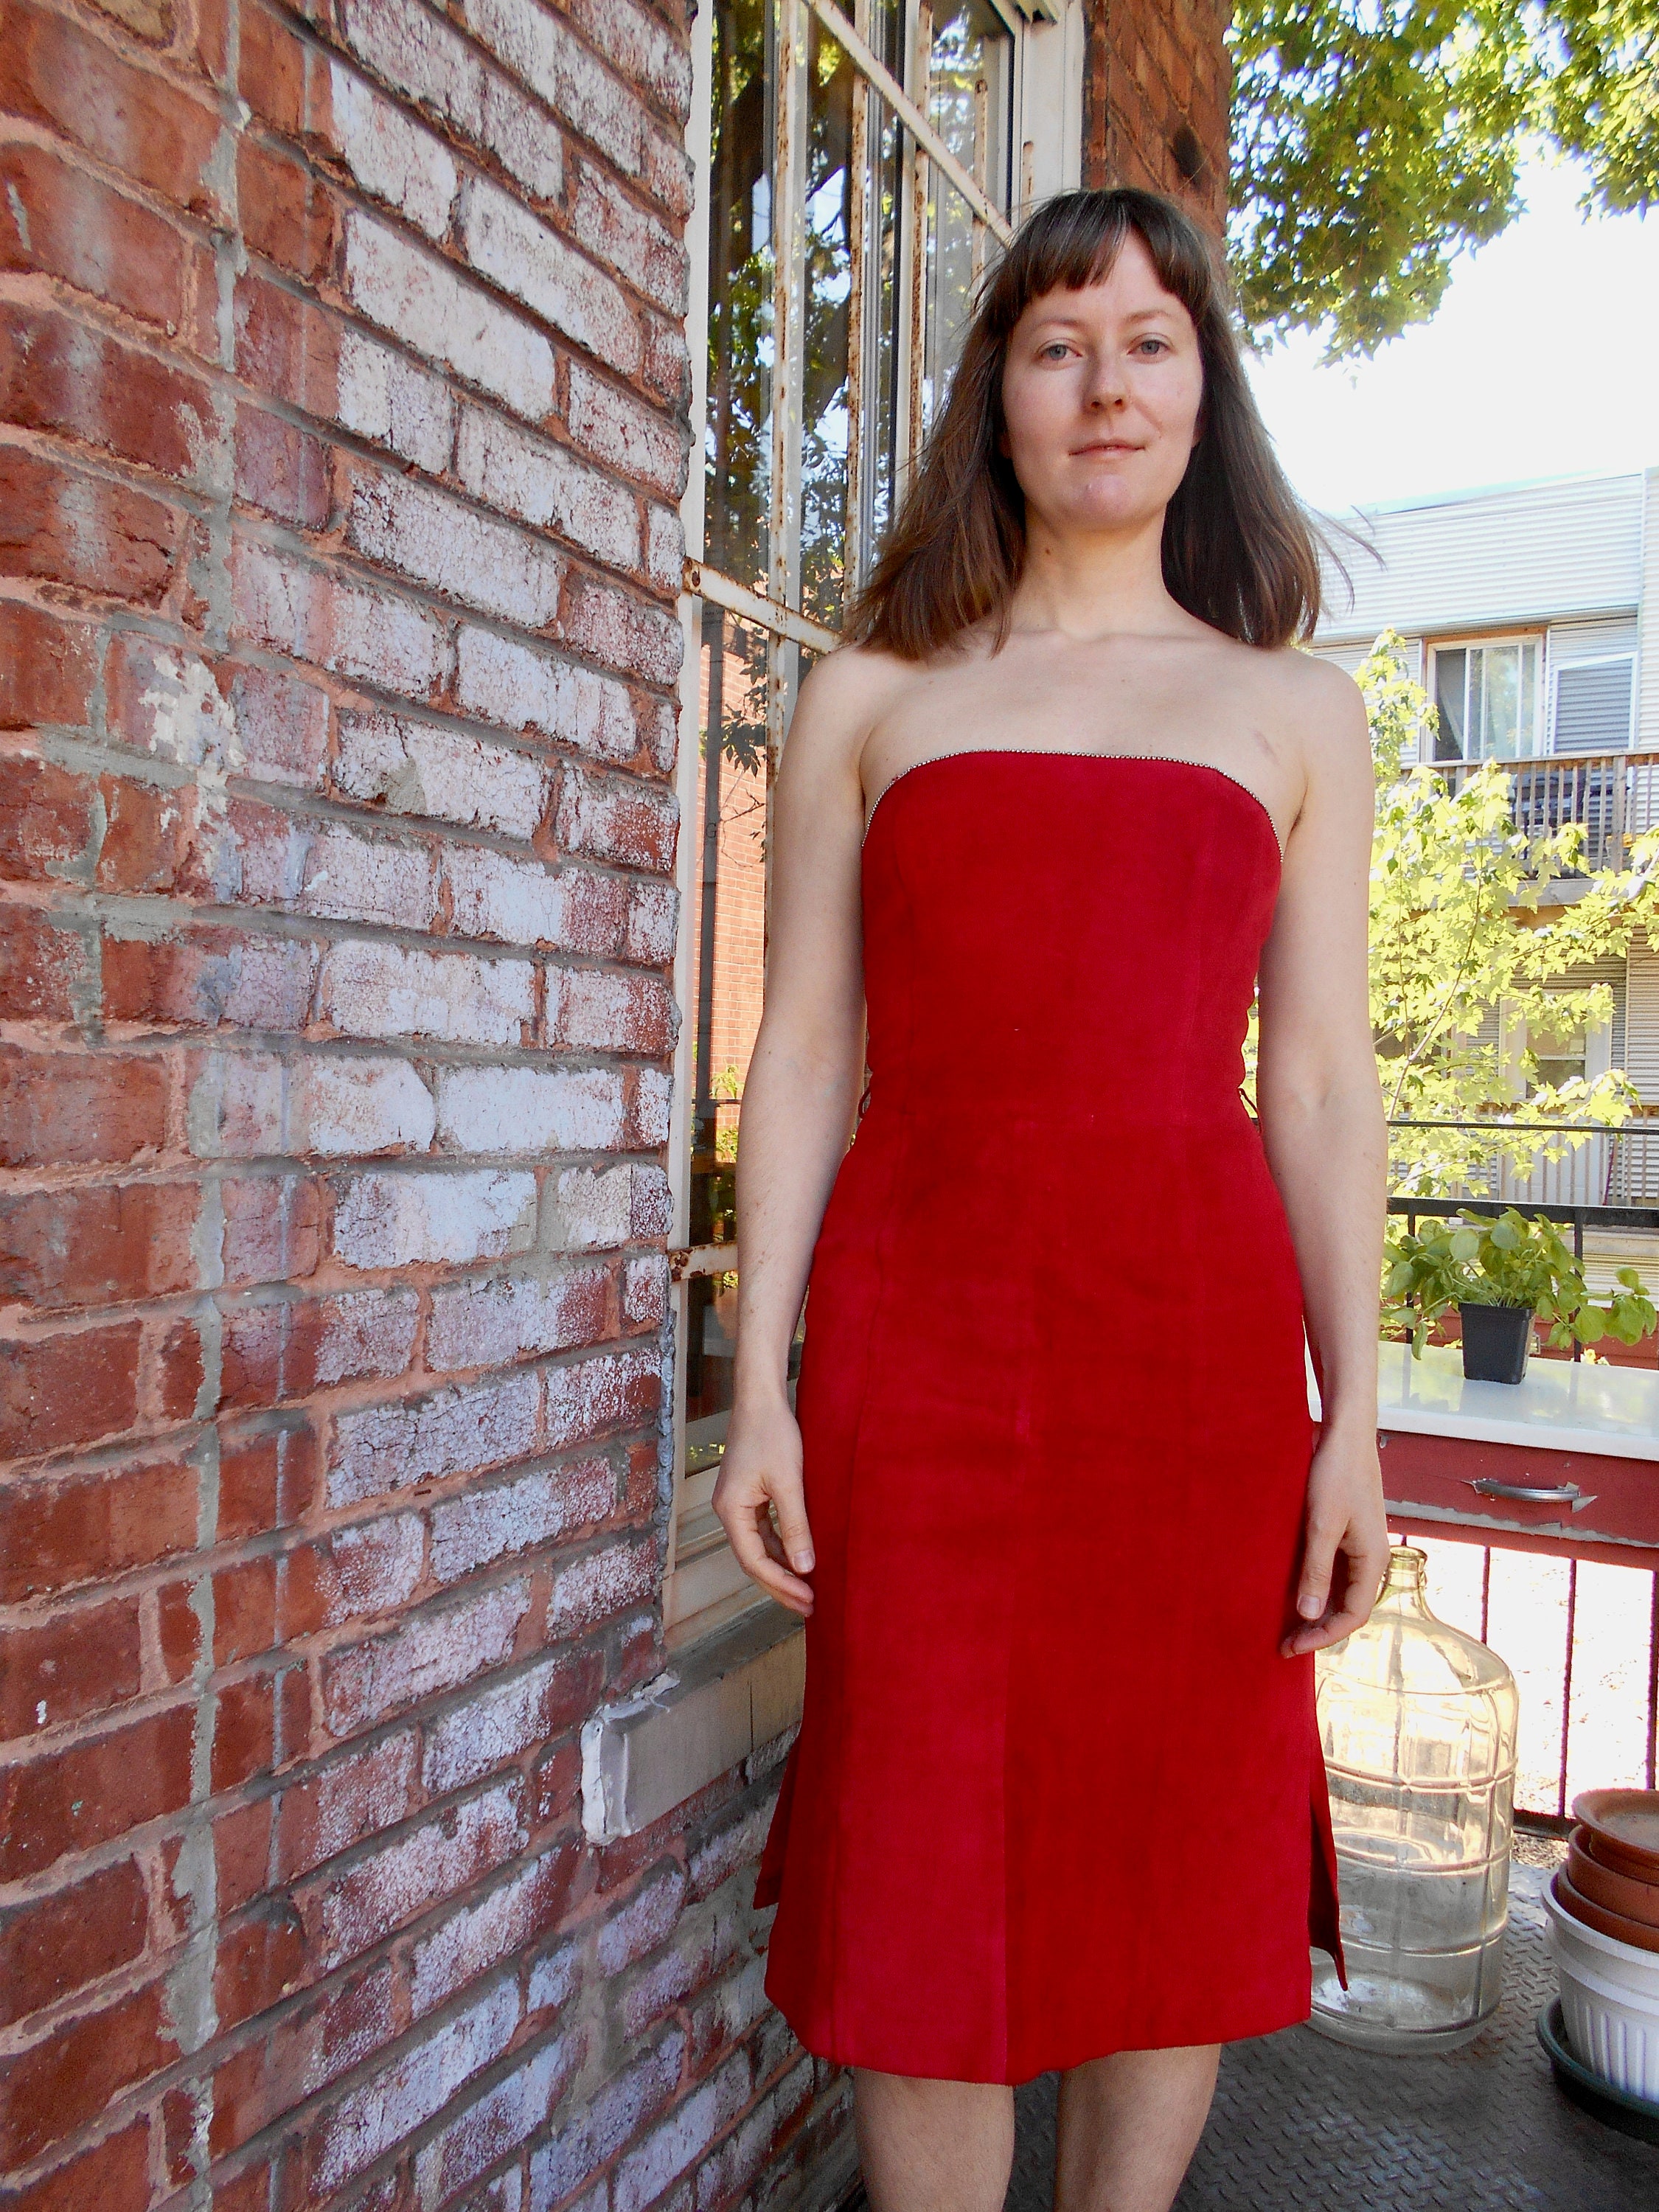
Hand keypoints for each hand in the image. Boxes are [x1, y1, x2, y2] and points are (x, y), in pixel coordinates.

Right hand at [712, 1395, 815, 1616]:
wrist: (761, 1399)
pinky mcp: (748, 1494)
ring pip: (758, 1547)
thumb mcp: (788, 1482)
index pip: (754, 1561)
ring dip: (781, 1568)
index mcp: (731, 1510)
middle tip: (809, 1606)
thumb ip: (795, 1526)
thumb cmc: (773, 1434)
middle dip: (780, 1584)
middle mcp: (728, 1511)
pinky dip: (780, 1547)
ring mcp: (737, 1503)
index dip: (781, 1584)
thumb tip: (804, 1568)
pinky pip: (763, 1531)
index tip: (807, 1598)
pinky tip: (799, 1557)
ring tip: (807, 1589)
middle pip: (753, 1560)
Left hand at [1280, 1424, 1389, 1658]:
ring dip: (1317, 1611)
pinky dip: (1316, 1588)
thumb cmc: (1335, 1473)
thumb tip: (1309, 1616)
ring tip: (1286, 1625)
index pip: (1352, 1615)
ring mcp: (1361, 1545)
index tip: (1291, 1648)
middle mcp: (1371, 1557)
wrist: (1345, 1433)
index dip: (1323, 1637)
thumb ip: (1316, 1570)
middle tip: (1284, 1644)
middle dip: (1319, 1629)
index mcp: (1373, 1559)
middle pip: (1348, 1608)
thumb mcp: (1322, 1524)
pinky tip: (1293, 1592)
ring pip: (1341, 1592)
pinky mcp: (1348, 1533)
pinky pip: (1335, 1571)